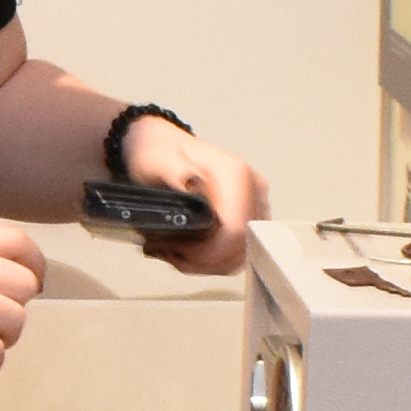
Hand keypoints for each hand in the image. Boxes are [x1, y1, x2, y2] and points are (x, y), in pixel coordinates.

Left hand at [115, 115, 271, 277]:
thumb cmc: (160, 154)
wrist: (162, 147)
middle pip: (239, 249)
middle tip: (166, 250)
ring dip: (202, 262)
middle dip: (199, 260)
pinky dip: (209, 260)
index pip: (235, 232)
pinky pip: (236, 253)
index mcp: (236, 176)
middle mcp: (252, 190)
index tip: (174, 249)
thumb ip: (172, 172)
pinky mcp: (247, 218)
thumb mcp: (157, 160)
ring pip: (238, 257)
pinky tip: (186, 249)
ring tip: (173, 249)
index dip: (205, 253)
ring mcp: (253, 206)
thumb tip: (188, 183)